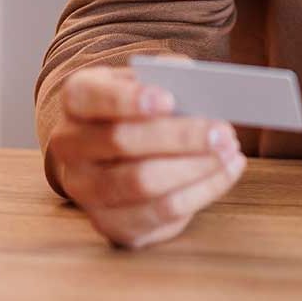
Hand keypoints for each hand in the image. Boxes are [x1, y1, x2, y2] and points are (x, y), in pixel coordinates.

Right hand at [46, 62, 246, 248]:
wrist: (120, 151)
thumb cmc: (143, 106)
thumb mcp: (150, 80)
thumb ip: (170, 75)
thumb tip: (195, 83)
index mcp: (77, 101)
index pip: (89, 97)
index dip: (127, 99)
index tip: (168, 99)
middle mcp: (71, 147)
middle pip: (122, 141)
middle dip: (179, 136)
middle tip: (222, 130)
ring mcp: (85, 191)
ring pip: (142, 182)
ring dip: (195, 166)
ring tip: (229, 150)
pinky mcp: (112, 224)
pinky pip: (161, 212)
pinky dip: (203, 190)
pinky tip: (228, 169)